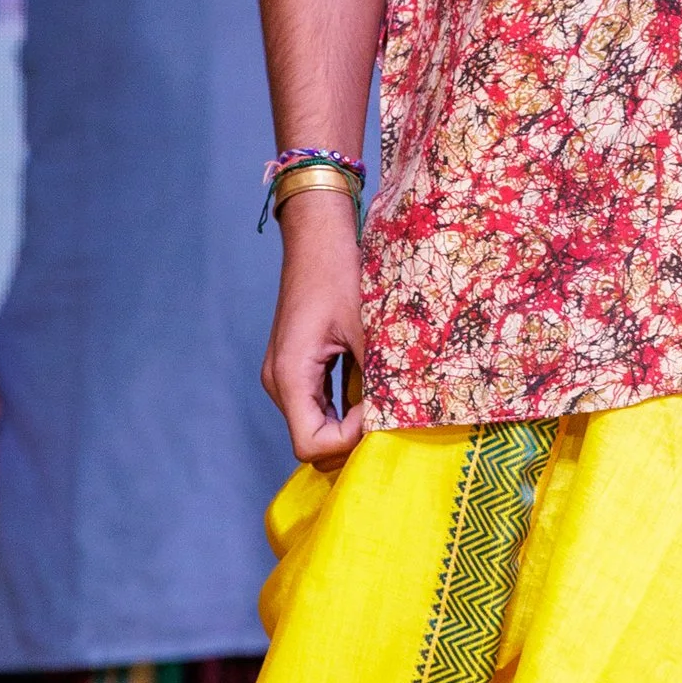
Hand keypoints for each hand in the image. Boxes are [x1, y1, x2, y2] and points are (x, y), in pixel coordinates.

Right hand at [262, 192, 365, 464]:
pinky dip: (344, 410)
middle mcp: (280, 382)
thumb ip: (381, 377)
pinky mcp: (296, 367)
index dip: (349, 440)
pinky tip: (372, 392)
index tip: (379, 410)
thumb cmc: (340, 273)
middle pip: (311, 443)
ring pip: (315, 426)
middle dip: (351, 439)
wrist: (318, 237)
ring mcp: (284, 375)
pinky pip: (317, 406)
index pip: (311, 445)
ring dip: (349, 426)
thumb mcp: (367, 327)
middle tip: (388, 414)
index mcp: (290, 375)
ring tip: (383, 403)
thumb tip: (402, 417)